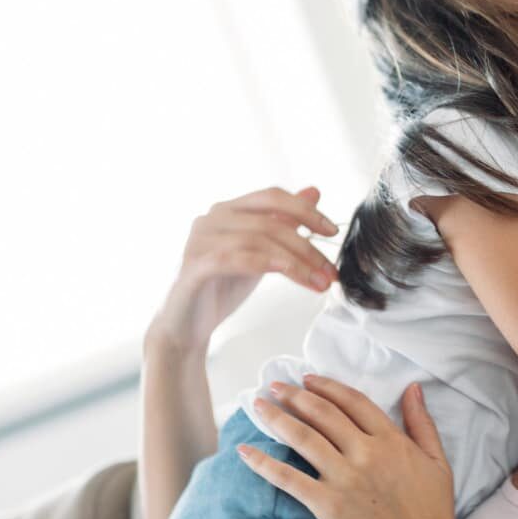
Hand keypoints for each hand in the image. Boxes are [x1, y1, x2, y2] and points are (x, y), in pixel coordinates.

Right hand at [146, 187, 338, 353]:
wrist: (186, 326)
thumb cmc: (221, 288)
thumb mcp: (261, 253)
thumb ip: (284, 223)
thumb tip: (313, 192)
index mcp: (228, 210)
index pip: (272, 196)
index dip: (305, 210)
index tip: (332, 230)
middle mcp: (212, 218)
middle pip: (270, 220)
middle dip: (308, 246)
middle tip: (331, 271)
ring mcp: (200, 239)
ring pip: (259, 239)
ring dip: (297, 262)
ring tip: (319, 283)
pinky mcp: (196, 264)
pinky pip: (239, 257)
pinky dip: (271, 264)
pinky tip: (293, 275)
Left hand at [238, 376, 463, 518]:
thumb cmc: (435, 516)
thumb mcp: (438, 462)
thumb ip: (422, 422)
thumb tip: (413, 387)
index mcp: (392, 440)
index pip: (352, 401)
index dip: (327, 386)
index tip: (307, 379)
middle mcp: (366, 453)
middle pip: (322, 413)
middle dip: (294, 395)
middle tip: (273, 385)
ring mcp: (345, 479)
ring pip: (303, 438)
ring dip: (276, 417)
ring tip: (258, 405)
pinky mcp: (328, 507)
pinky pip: (289, 479)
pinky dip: (264, 463)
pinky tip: (244, 451)